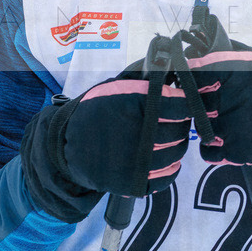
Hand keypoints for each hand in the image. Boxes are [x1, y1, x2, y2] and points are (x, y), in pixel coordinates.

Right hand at [20, 37, 191, 222]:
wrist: (65, 144)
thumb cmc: (95, 111)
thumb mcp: (115, 87)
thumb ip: (143, 80)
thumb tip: (173, 68)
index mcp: (136, 105)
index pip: (181, 105)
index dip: (186, 103)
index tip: (182, 103)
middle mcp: (139, 133)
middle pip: (181, 129)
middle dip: (181, 123)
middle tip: (173, 121)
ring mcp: (137, 161)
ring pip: (177, 152)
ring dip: (177, 144)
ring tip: (166, 138)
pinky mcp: (134, 182)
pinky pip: (167, 176)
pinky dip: (171, 168)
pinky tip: (163, 158)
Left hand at [181, 11, 251, 191]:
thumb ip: (230, 53)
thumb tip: (201, 42)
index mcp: (233, 70)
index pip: (194, 71)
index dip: (189, 76)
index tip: (189, 79)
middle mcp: (228, 96)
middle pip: (192, 101)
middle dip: (197, 103)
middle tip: (212, 103)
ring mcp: (231, 125)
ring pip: (198, 127)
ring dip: (206, 126)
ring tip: (226, 121)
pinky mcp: (237, 149)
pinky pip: (208, 151)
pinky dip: (213, 149)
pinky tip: (226, 140)